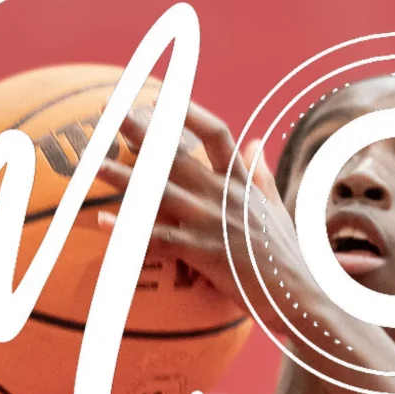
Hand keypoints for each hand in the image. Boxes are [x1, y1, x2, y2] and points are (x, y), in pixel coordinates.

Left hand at [93, 100, 327, 341]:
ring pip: (161, 193)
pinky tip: (105, 223)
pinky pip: (159, 239)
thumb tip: (256, 141)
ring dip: (125, 178)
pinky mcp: (205, 254)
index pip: (216, 133)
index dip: (189, 113)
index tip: (163, 98)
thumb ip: (260, 173)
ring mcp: (213, 223)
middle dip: (142, 133)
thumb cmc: (286, 255)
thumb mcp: (275, 207)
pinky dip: (131, 231)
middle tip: (110, 115)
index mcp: (241, 181)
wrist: (301, 295)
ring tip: (94, 164)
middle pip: (177, 155)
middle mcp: (224, 195)